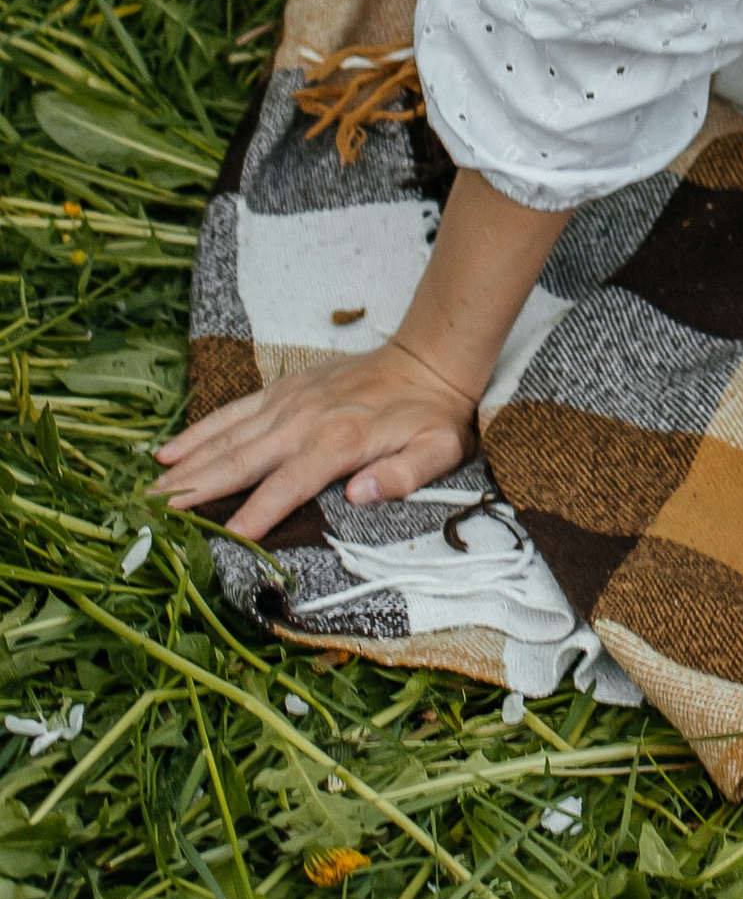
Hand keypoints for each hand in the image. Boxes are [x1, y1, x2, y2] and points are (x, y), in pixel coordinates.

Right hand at [155, 340, 476, 546]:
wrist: (427, 358)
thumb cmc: (432, 416)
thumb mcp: (437, 450)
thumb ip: (403, 475)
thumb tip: (360, 495)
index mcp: (341, 442)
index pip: (288, 485)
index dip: (256, 514)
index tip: (224, 540)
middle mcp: (305, 420)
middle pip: (243, 460)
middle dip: (198, 490)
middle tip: (155, 518)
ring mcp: (290, 402)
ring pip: (229, 437)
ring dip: (189, 465)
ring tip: (149, 492)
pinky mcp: (283, 389)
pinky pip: (233, 412)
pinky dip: (200, 431)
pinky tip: (170, 451)